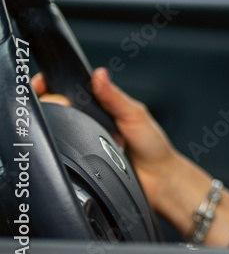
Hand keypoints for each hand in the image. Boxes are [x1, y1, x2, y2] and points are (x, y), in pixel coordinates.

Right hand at [33, 68, 228, 244]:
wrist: (157, 178)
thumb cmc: (152, 144)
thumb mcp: (135, 114)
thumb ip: (115, 97)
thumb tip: (99, 75)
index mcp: (104, 106)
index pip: (76, 90)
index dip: (57, 85)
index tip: (46, 83)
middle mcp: (91, 123)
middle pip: (61, 109)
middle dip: (56, 104)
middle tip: (63, 105)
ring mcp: (84, 143)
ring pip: (60, 131)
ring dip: (60, 127)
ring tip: (71, 126)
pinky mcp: (81, 162)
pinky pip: (65, 155)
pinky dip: (65, 150)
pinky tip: (72, 148)